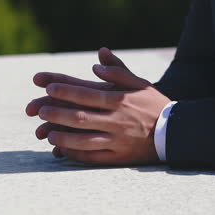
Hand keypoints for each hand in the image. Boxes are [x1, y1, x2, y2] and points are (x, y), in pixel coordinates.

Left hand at [26, 48, 170, 164]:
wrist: (175, 132)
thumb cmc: (153, 104)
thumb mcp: (139, 82)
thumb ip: (118, 69)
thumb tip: (97, 57)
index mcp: (119, 99)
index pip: (86, 94)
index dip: (65, 90)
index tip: (46, 86)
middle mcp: (116, 120)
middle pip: (80, 117)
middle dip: (57, 113)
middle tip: (39, 110)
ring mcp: (117, 140)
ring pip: (84, 140)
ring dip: (63, 136)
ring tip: (46, 133)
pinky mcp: (119, 156)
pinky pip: (93, 157)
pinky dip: (76, 154)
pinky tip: (63, 150)